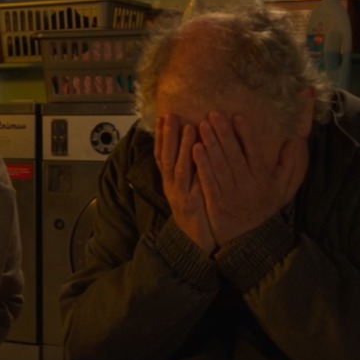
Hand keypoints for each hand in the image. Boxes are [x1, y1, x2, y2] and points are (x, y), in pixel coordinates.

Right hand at [155, 115, 215, 254]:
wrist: (195, 245)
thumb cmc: (196, 217)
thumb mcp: (190, 192)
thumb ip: (189, 174)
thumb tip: (193, 152)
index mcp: (171, 183)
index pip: (162, 156)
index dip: (162, 137)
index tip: (163, 118)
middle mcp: (171, 186)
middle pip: (165, 157)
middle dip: (167, 135)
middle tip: (169, 115)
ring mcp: (178, 194)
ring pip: (176, 165)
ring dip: (180, 145)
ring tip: (186, 125)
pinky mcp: (189, 202)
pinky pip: (189, 179)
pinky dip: (191, 162)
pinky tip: (197, 149)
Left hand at [192, 111, 308, 245]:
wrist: (248, 239)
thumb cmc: (263, 207)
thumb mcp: (283, 189)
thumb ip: (291, 165)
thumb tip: (296, 140)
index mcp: (263, 179)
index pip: (254, 152)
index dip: (246, 134)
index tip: (238, 116)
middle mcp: (247, 185)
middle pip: (234, 155)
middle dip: (223, 133)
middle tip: (213, 114)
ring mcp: (230, 194)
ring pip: (220, 166)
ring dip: (211, 144)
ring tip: (201, 125)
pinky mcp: (215, 203)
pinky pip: (208, 181)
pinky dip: (201, 165)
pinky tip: (195, 149)